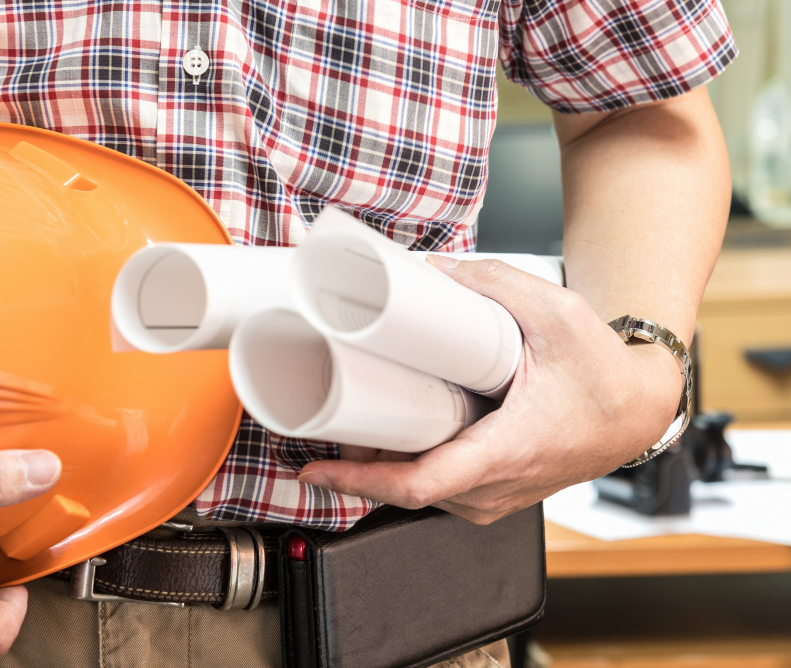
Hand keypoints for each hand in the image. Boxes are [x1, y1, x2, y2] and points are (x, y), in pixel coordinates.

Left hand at [297, 258, 683, 523]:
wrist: (640, 410)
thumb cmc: (606, 375)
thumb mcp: (559, 313)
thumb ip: (494, 284)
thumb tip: (433, 271)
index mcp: (508, 451)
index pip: (419, 484)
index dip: (358, 481)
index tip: (314, 470)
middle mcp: (499, 487)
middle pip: (406, 490)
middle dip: (357, 462)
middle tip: (324, 420)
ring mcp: (497, 498)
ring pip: (421, 493)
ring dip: (381, 466)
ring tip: (352, 423)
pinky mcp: (496, 494)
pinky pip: (440, 491)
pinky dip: (408, 469)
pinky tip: (391, 437)